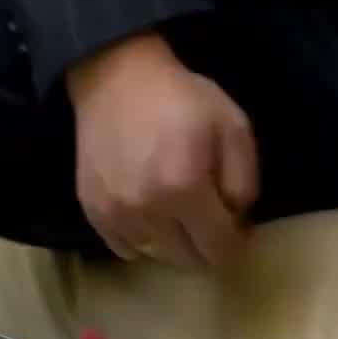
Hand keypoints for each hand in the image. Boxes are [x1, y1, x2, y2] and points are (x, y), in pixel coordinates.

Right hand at [67, 32, 258, 269]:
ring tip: (178, 211)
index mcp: (186, 188)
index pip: (218, 249)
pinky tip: (149, 211)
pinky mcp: (93, 212)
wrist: (118, 78)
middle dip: (205, 246)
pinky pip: (125, 249)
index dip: (234, 244)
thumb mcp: (232, 124)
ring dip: (174, 242)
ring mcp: (116, 215)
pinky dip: (142, 240)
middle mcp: (149, 211)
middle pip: (188, 260)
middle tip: (209, 218)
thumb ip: (244, 180)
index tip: (236, 229)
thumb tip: (238, 222)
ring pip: (157, 256)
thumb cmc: (181, 97)